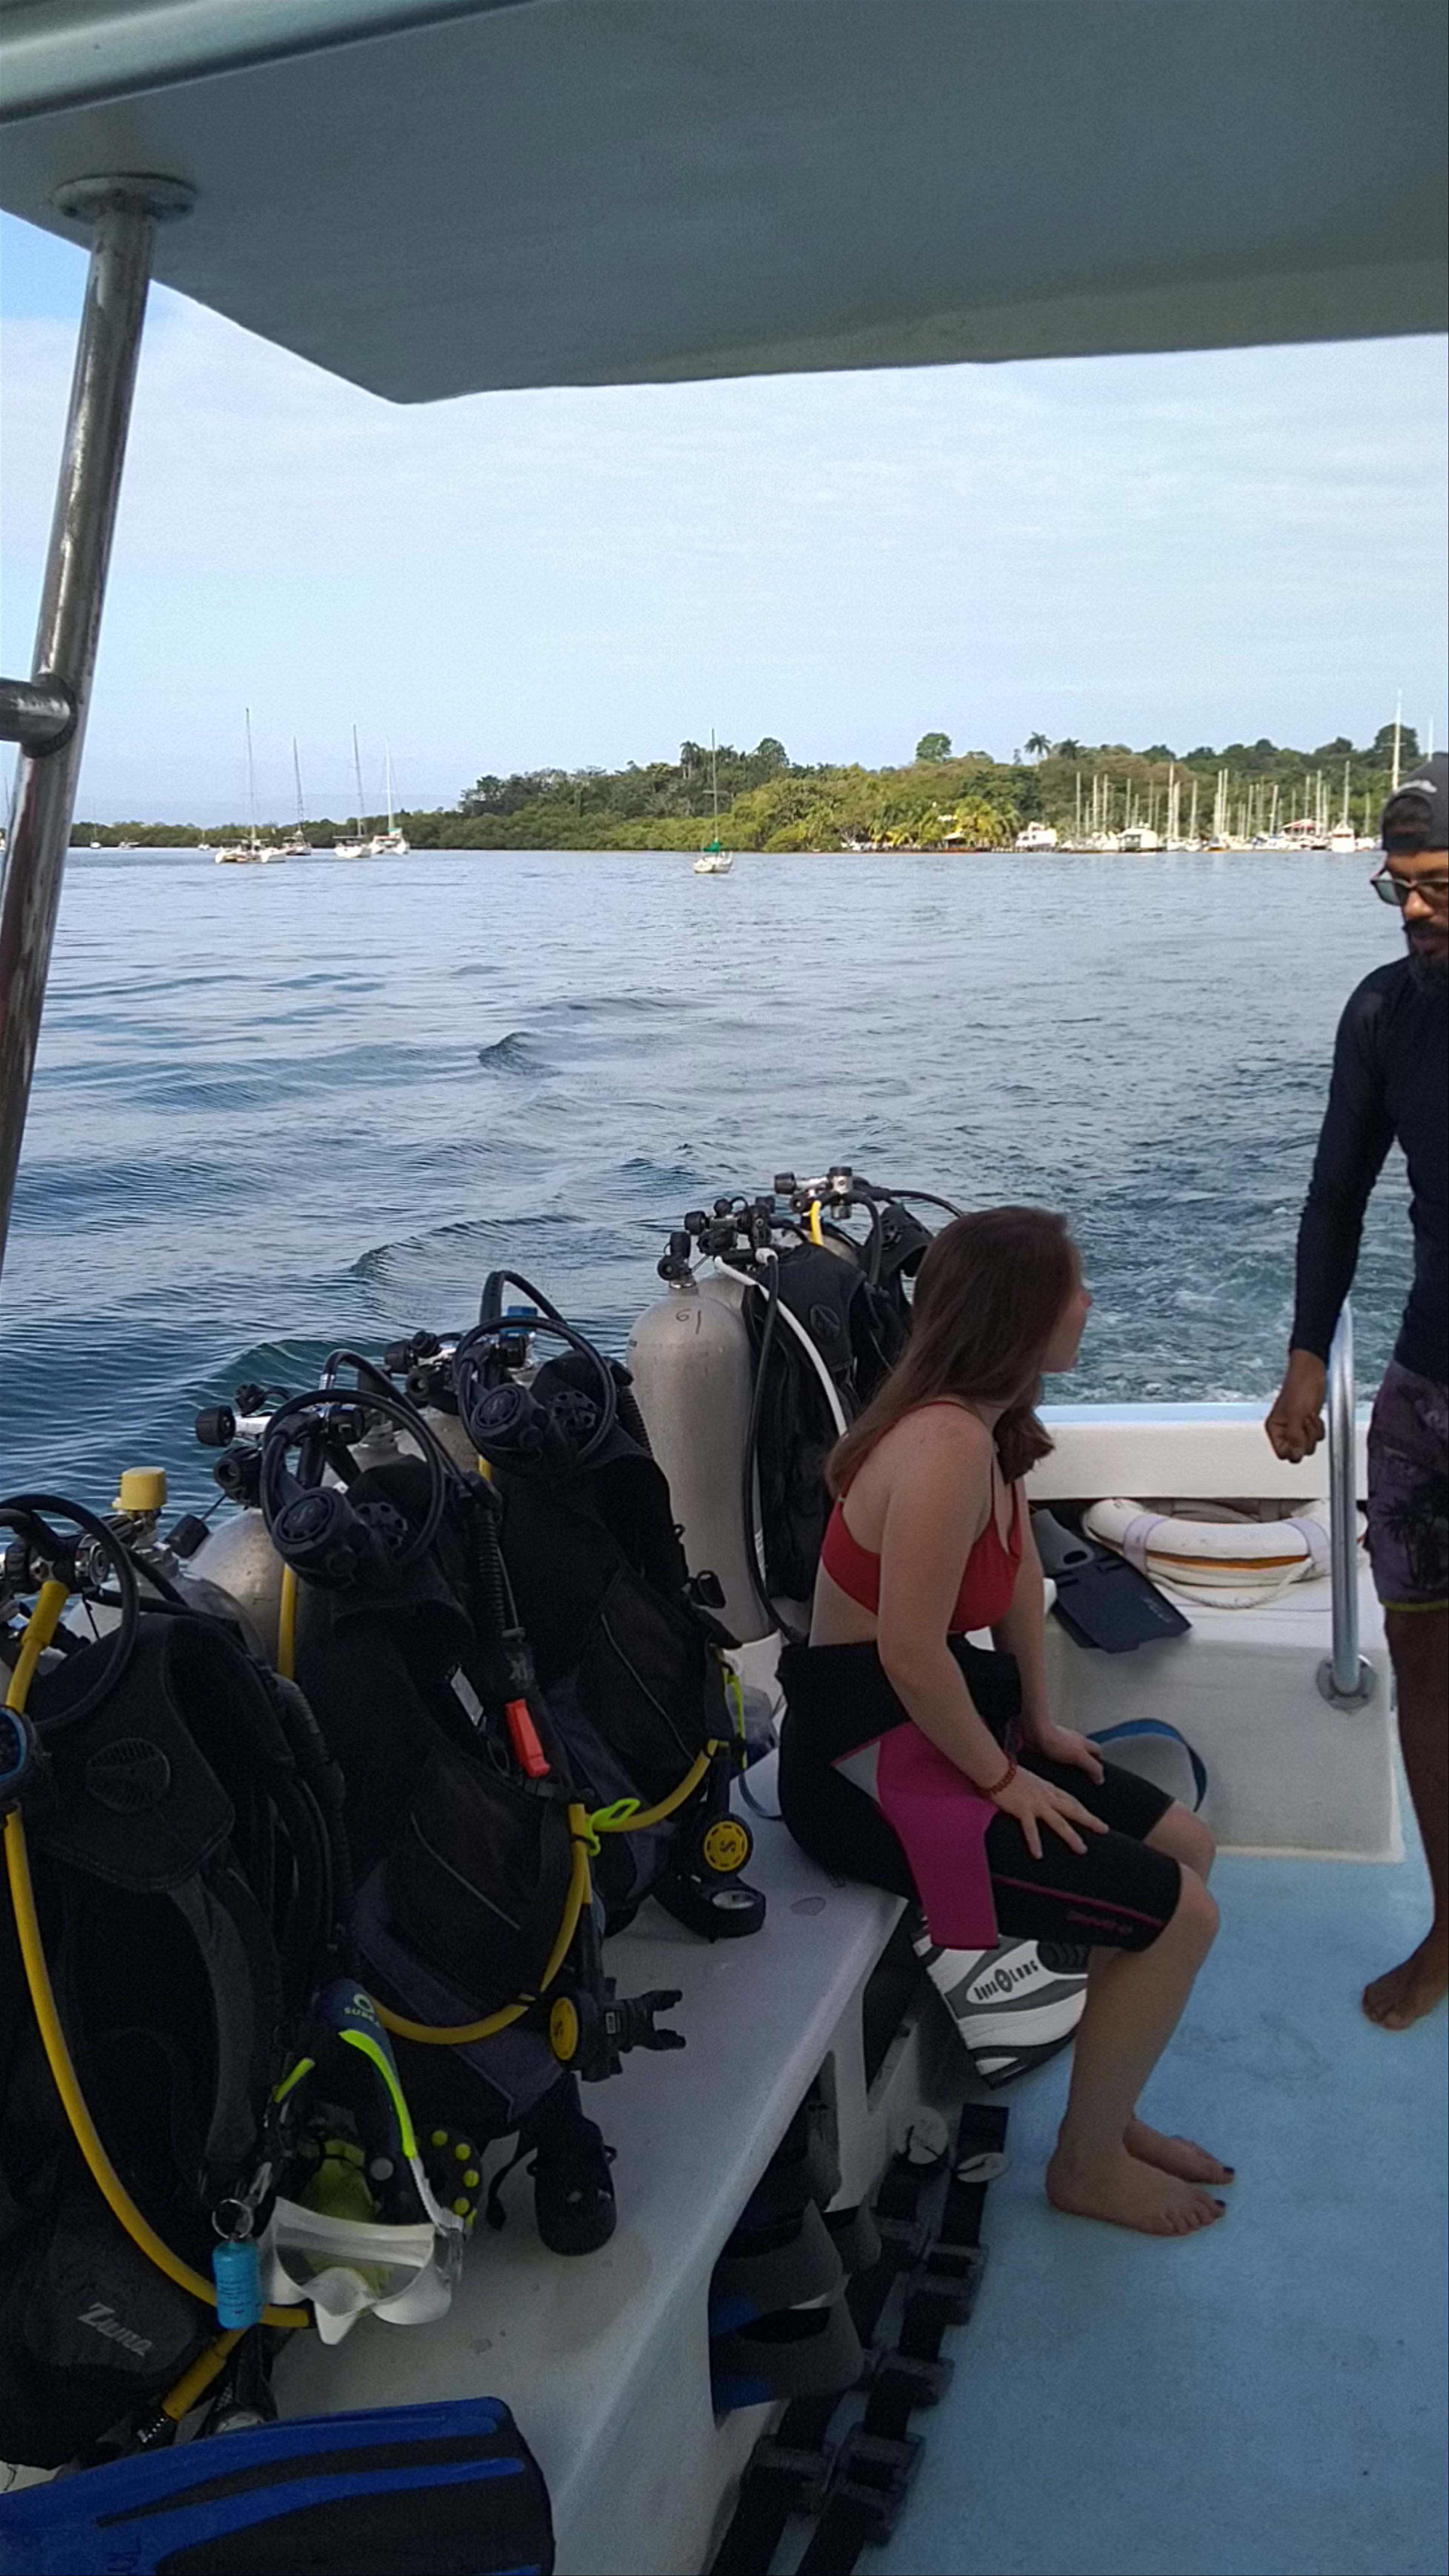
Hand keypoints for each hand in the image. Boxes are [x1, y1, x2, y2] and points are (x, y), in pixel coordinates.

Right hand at [987, 1763, 1108, 1860]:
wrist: (995, 1767)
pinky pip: (1030, 1829)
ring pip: (1059, 1822)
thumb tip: (1033, 1794)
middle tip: (1104, 1829)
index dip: (1083, 1809)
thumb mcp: (1027, 1778)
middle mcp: (1046, 1796)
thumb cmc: (1006, 1771)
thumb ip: (1034, 1787)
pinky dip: (1035, 1842)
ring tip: (1082, 1849)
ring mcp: (1036, 1803)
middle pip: (1073, 1809)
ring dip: (1071, 1836)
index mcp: (1047, 1788)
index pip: (1070, 1799)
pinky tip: (1038, 1855)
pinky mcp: (1022, 1809)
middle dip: (1090, 1820)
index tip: (1093, 1817)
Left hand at [1022, 1721, 1105, 1784]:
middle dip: (1084, 1764)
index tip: (1098, 1774)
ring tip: (1066, 1777)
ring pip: (1068, 1755)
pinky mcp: (1047, 1747)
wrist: (1033, 1732)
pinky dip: (1056, 1764)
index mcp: (1083, 1742)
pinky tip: (1053, 1771)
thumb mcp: (1078, 1756)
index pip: (1097, 1751)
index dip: (1099, 1762)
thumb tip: (1100, 1779)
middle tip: (1082, 1778)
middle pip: (1083, 1753)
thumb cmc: (1054, 1740)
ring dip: (1069, 1765)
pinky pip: (1054, 1757)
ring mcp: (1059, 1743)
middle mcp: (1072, 1741)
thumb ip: (1091, 1766)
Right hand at [1265, 1351, 1326, 1463]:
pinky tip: (1314, 1415)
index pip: (1282, 1453)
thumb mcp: (1296, 1414)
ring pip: (1308, 1445)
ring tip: (1309, 1416)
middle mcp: (1285, 1430)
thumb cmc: (1300, 1387)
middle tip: (1304, 1423)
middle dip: (1304, 1438)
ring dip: (1312, 1432)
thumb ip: (1294, 1436)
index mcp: (1275, 1428)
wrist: (1312, 1373)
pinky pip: (1317, 1437)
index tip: (1299, 1439)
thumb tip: (1295, 1455)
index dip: (1292, 1450)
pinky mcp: (1309, 1424)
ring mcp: (1297, 1427)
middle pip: (1296, 1451)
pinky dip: (1319, 1428)